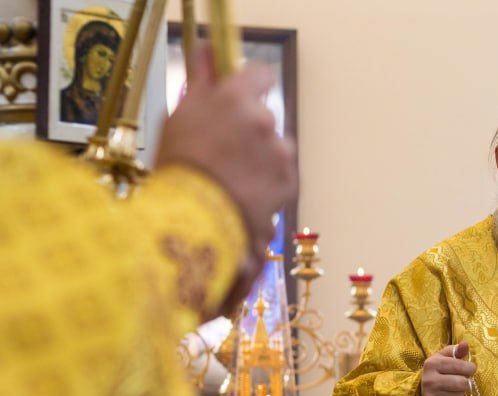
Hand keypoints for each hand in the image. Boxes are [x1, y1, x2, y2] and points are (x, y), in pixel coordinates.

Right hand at [156, 44, 296, 276]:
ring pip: (274, 147)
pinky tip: (244, 191)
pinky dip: (268, 182)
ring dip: (260, 157)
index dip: (251, 84)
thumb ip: (202, 79)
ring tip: (232, 177)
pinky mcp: (289, 182)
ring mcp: (279, 153)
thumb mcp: (180, 114)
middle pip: (263, 116)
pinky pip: (282, 174)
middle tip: (223, 149)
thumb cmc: (179, 165)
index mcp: (235, 98)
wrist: (194, 218)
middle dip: (248, 129)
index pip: (260, 74)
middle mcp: (264, 120)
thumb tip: (208, 48)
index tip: (242, 93)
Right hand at [421, 342, 479, 395]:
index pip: (460, 365)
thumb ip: (456, 351)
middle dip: (467, 382)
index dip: (469, 368)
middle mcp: (430, 380)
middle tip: (462, 381)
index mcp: (431, 364)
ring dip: (464, 394)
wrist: (424, 392)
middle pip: (463, 382)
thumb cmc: (439, 372)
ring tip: (456, 391)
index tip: (470, 370)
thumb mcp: (445, 358)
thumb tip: (465, 344)